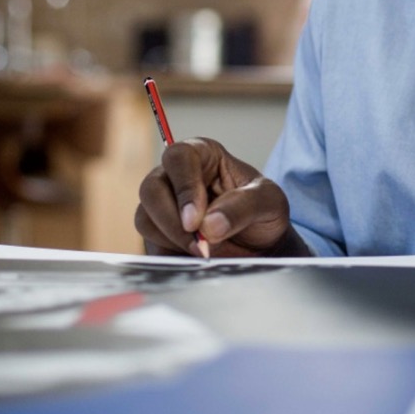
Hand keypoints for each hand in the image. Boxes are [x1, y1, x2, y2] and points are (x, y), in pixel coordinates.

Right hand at [135, 137, 306, 258]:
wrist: (260, 247)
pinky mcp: (158, 233)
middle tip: (199, 244)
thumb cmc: (263, 214)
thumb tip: (208, 226)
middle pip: (151, 188)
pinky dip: (170, 254)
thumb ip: (243, 206)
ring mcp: (163, 205)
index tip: (196, 220)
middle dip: (172, 220)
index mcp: (203, 155)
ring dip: (172, 239)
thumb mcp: (269, 202)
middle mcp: (176, 176)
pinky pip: (150, 243)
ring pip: (145, 218)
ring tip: (205, 252)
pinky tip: (194, 258)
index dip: (184, 187)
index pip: (179, 157)